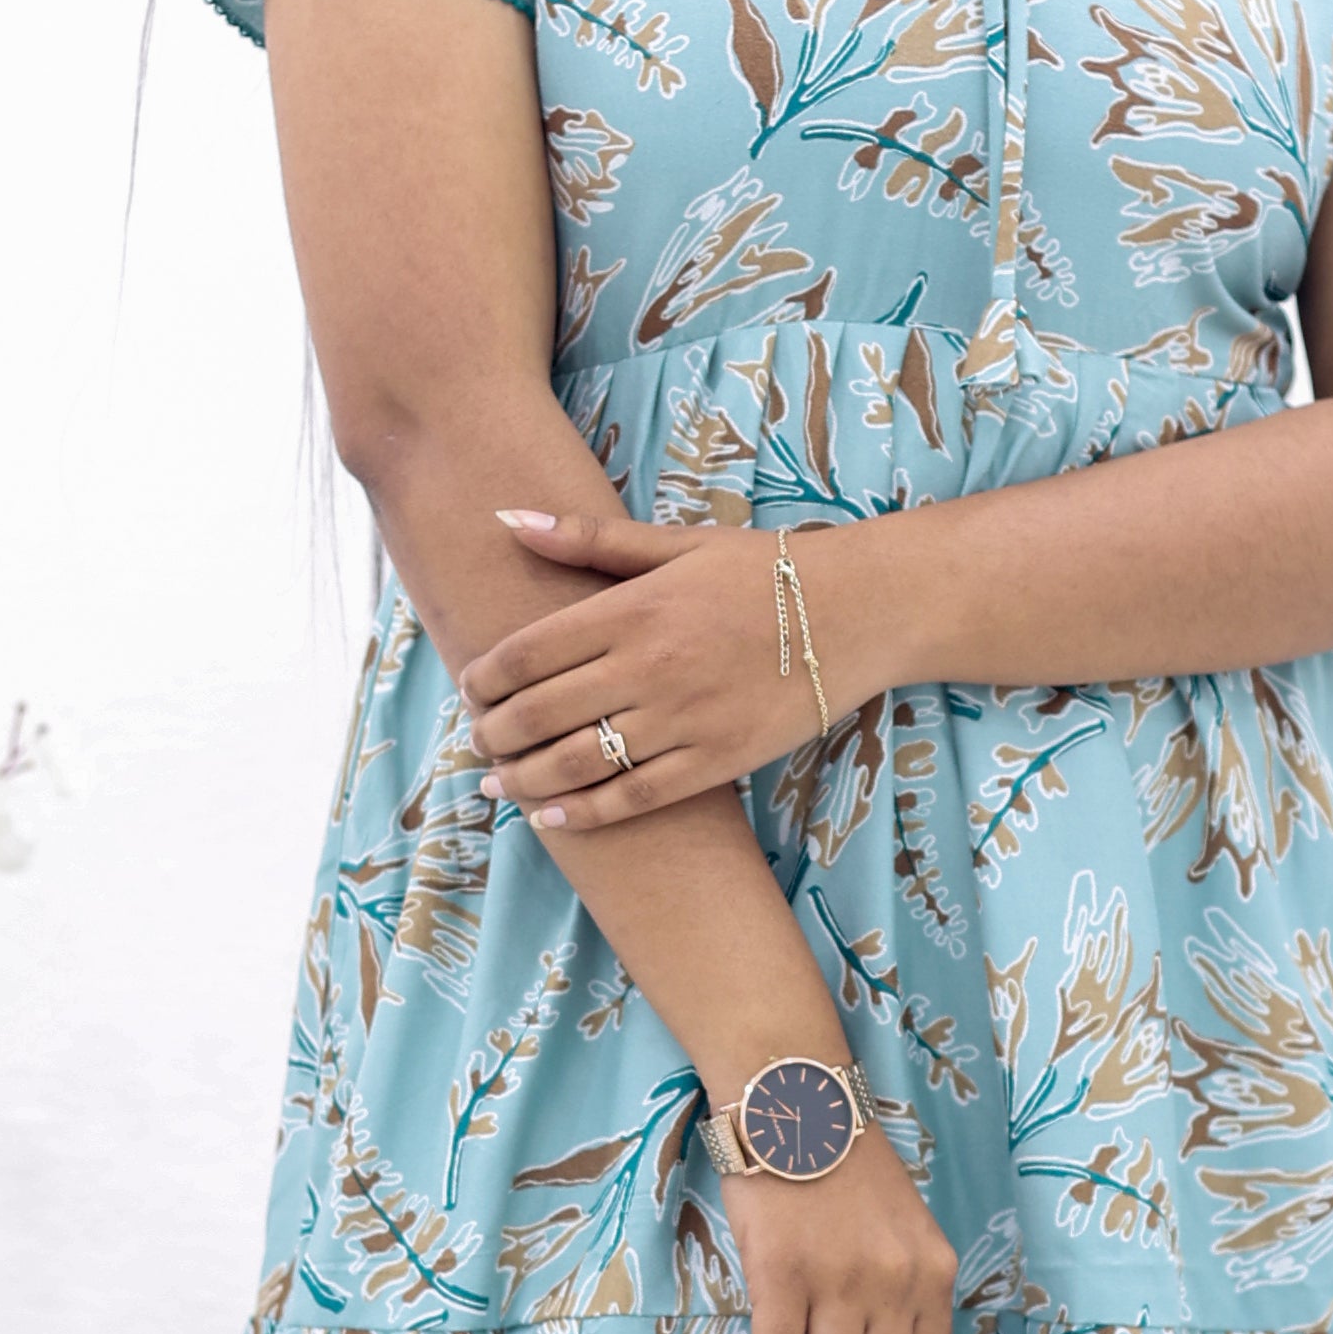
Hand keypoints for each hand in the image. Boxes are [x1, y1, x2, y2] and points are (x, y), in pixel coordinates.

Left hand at [464, 507, 877, 831]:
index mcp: (634, 608)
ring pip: (578, 763)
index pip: (528, 652)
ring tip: (499, 783)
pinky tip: (552, 816)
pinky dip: (584, 813)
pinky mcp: (717, 760)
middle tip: (478, 740)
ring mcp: (684, 719)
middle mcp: (651, 667)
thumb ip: (588, 539)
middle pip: (540, 713)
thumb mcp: (678, 542)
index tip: (472, 688)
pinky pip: (634, 798)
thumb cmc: (765, 571)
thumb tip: (505, 516)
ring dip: (525, 779)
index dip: (485, 678)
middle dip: (494, 733)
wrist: (860, 611)